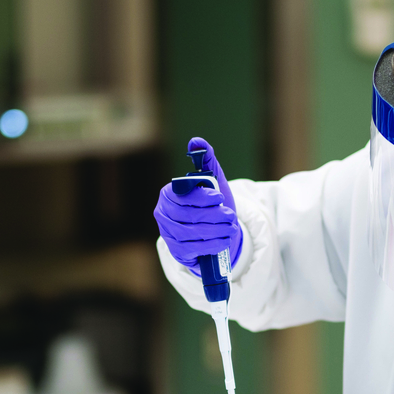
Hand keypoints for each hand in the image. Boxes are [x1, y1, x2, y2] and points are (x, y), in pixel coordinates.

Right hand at [153, 137, 242, 270]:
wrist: (216, 233)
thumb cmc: (212, 206)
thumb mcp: (213, 182)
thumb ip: (206, 161)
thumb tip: (196, 141)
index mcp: (168, 194)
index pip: (182, 195)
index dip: (201, 197)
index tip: (219, 197)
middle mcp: (162, 214)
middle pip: (187, 215)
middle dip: (213, 216)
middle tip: (230, 216)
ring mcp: (168, 234)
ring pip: (191, 233)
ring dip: (215, 231)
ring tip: (231, 228)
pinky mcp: (176, 252)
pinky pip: (193, 249)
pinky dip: (211, 245)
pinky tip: (224, 241)